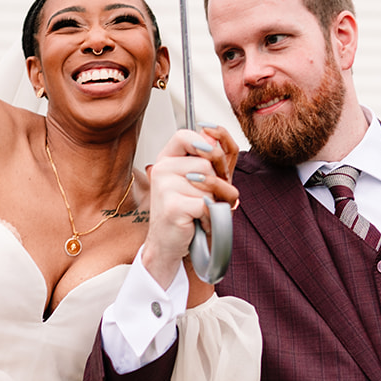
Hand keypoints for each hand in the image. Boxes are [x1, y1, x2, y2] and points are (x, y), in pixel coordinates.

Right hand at [142, 126, 239, 287]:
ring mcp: (165, 187)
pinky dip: (209, 217)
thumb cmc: (186, 214)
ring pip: (209, 185)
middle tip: (210, 199)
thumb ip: (210, 158)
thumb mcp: (201, 182)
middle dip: (218, 184)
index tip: (211, 154)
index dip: (204, 143)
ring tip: (202, 212)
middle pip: (206, 163)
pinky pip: (206, 204)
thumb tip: (214, 136)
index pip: (184, 136)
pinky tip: (197, 222)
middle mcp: (162, 170)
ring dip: (214, 203)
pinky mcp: (172, 205)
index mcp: (167, 160)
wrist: (168, 245)